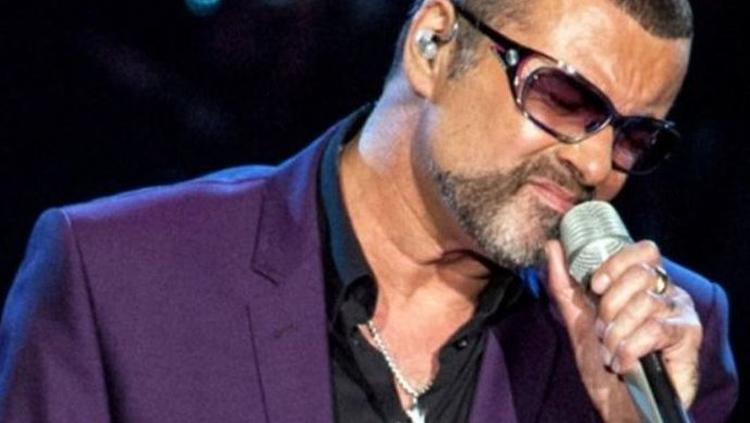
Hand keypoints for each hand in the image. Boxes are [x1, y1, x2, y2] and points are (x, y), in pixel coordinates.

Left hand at [543, 240, 701, 421]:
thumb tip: (553, 247)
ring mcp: (680, 312)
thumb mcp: (578, 320)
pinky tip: (624, 363)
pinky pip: (654, 330)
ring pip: (644, 303)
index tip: (594, 287)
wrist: (620, 403)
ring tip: (611, 351)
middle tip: (602, 330)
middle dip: (610, 305)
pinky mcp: (689, 336)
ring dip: (617, 333)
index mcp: (644, 283)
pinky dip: (630, 349)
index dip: (616, 264)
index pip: (643, 250)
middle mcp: (667, 292)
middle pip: (640, 274)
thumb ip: (564, 284)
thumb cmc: (604, 363)